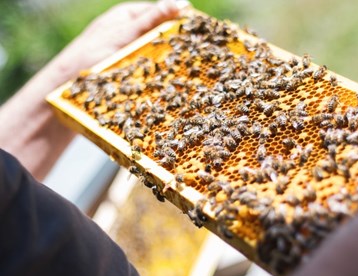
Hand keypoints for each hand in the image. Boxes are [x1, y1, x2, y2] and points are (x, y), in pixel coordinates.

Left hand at [0, 0, 179, 179]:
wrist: (63, 91)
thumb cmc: (87, 57)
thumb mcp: (122, 35)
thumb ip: (150, 20)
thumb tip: (181, 1)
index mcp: (127, 17)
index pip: (162, 14)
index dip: (181, 22)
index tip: (201, 34)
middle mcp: (129, 34)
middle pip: (160, 36)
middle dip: (176, 46)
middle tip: (197, 57)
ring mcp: (128, 54)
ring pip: (156, 57)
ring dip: (168, 65)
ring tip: (188, 74)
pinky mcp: (128, 74)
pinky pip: (148, 73)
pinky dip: (158, 78)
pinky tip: (169, 86)